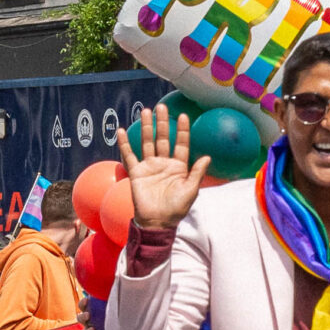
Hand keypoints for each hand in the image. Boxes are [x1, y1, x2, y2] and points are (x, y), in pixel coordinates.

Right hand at [116, 103, 210, 231]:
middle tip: (161, 107)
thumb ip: (197, 173)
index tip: (183, 116)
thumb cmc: (176, 209)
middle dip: (162, 123)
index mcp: (179, 167)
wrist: (158, 222)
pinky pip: (129, 155)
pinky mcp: (136, 172)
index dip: (182, 131)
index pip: (181, 144)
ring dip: (146, 127)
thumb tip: (207, 157)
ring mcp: (149, 166)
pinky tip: (121, 131)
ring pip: (147, 142)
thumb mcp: (191, 190)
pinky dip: (125, 144)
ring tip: (146, 111)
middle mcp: (163, 163)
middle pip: (163, 139)